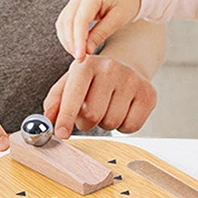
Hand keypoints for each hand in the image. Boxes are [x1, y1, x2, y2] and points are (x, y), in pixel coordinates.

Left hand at [42, 55, 156, 138]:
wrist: (125, 66)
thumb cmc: (92, 80)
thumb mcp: (69, 83)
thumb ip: (55, 101)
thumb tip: (48, 120)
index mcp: (87, 64)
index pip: (74, 94)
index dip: (66, 117)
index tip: (61, 134)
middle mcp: (111, 67)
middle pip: (93, 115)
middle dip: (87, 122)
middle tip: (89, 112)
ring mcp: (132, 79)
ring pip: (112, 123)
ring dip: (105, 123)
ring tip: (107, 107)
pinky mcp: (149, 93)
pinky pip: (131, 127)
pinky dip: (123, 126)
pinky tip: (122, 110)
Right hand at [55, 0, 141, 61]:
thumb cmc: (127, 2)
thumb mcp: (118, 19)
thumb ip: (101, 34)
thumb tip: (86, 51)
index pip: (80, 20)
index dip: (78, 41)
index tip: (80, 57)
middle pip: (67, 21)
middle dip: (71, 42)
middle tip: (80, 58)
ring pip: (63, 22)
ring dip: (67, 39)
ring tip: (79, 53)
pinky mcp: (75, 3)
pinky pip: (65, 20)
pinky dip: (68, 34)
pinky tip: (76, 45)